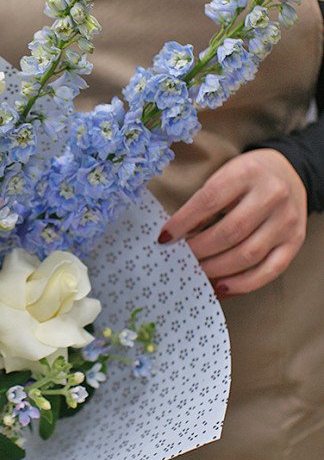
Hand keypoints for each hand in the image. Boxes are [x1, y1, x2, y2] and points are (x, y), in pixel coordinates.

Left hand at [157, 149, 306, 296]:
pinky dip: (243, 284)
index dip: (183, 222)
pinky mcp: (295, 240)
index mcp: (247, 173)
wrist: (288, 171)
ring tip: (196, 275)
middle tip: (179, 260)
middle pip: (230, 232)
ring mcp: (287, 220)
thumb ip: (203, 203)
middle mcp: (272, 195)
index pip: (208, 201)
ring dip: (217, 270)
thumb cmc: (245, 177)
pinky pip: (270, 270)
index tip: (164, 238)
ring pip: (248, 254)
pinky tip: (222, 287)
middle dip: (199, 250)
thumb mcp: (222, 177)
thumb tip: (177, 237)